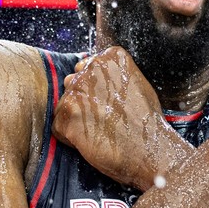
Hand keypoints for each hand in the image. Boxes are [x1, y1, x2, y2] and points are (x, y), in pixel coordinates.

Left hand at [52, 46, 187, 190]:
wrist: (150, 150)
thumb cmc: (146, 123)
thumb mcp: (137, 84)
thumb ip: (113, 75)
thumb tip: (92, 75)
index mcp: (111, 57)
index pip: (87, 69)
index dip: (96, 92)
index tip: (111, 105)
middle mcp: (92, 66)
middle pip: (73, 84)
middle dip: (83, 103)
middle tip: (104, 120)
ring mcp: (78, 88)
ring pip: (65, 105)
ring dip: (76, 119)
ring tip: (100, 131)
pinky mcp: (67, 112)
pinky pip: (58, 126)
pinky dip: (70, 138)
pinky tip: (92, 141)